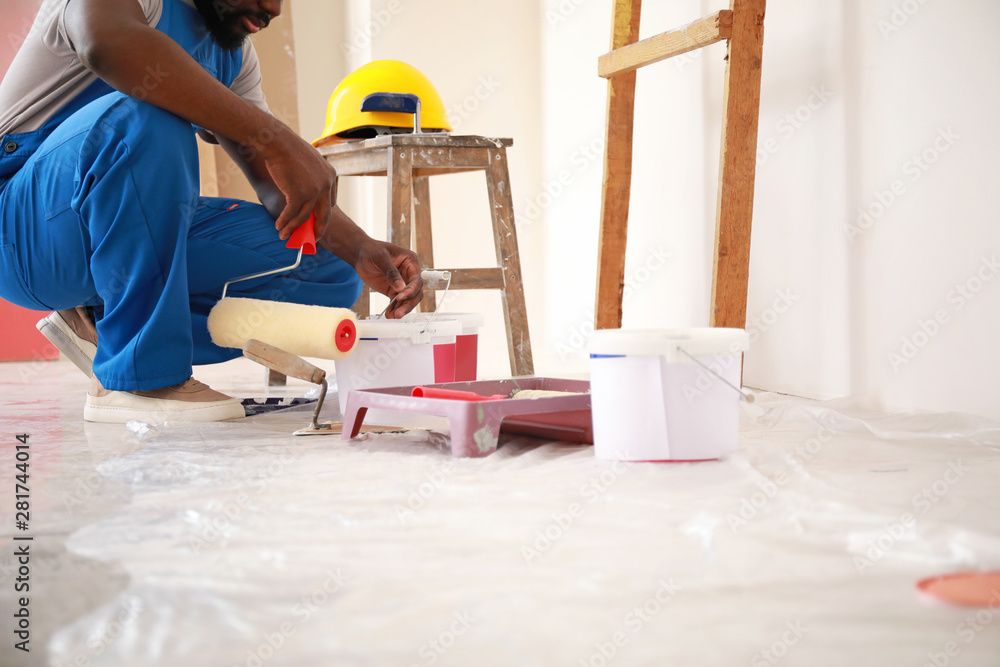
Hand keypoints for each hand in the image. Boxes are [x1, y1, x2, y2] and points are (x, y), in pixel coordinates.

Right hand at [258, 126, 337, 241]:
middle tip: (312, 239)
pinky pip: (292, 215)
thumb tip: (307, 191)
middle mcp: (326, 185)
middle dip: (318, 230)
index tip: (315, 220)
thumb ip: (313, 176)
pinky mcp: (299, 195)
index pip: (331, 201)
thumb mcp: (310, 161)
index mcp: (331, 176)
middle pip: (324, 215)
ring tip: (285, 236)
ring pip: (305, 218)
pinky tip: (279, 226)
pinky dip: (285, 222)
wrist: (279, 142)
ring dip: (294, 229)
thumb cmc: (290, 149)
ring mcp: (314, 191)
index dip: (322, 213)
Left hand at [354, 240, 423, 317]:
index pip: (416, 279)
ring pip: (408, 299)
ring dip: (401, 309)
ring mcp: (402, 282)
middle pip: (415, 292)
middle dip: (408, 303)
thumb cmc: (371, 250)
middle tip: (399, 313)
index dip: (411, 289)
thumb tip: (400, 287)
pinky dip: (394, 308)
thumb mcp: (380, 258)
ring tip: (393, 316)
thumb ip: (391, 272)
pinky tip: (389, 314)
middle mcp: (409, 273)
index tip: (401, 297)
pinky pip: (397, 302)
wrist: (360, 255)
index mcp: (410, 261)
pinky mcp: (393, 290)